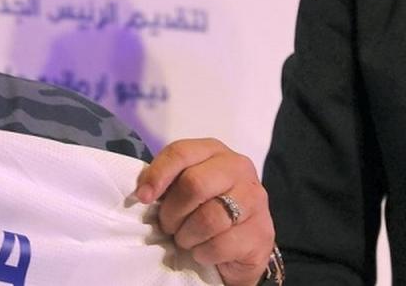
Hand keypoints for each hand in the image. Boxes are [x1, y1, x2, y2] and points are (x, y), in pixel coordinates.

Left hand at [135, 138, 273, 285]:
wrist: (240, 245)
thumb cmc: (203, 210)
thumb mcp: (181, 189)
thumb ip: (165, 182)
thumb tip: (143, 192)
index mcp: (213, 151)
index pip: (180, 152)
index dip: (157, 175)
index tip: (143, 198)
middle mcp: (238, 168)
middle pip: (194, 184)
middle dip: (173, 212)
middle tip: (168, 226)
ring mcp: (255, 199)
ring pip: (208, 218)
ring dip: (186, 236)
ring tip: (185, 239)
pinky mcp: (262, 231)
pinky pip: (221, 245)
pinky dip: (203, 253)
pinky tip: (203, 252)